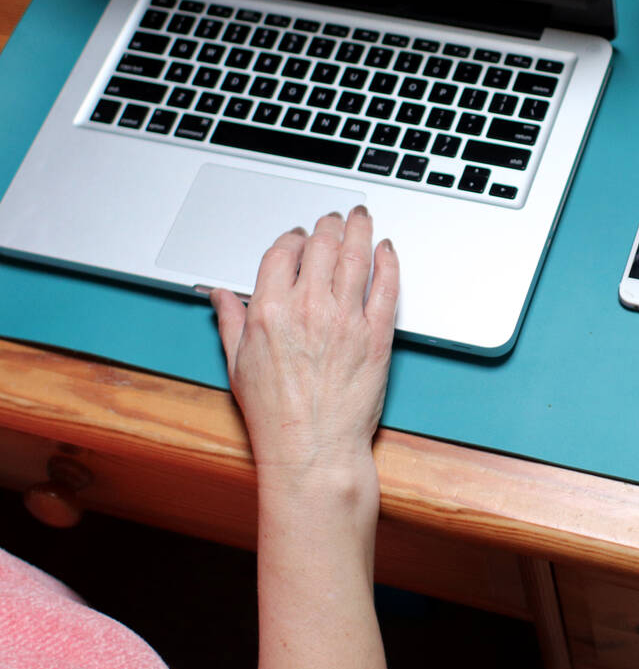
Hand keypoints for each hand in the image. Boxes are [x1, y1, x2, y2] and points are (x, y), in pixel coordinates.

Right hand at [210, 208, 398, 490]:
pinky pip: (387, 286)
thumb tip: (219, 295)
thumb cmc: (275, 416)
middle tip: (334, 219)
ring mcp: (346, 319)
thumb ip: (230, 322)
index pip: (283, 252)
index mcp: (270, 311)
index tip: (299, 236)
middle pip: (322, 245)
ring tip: (361, 217)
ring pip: (356, 256)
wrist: (313, 451)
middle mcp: (309, 308)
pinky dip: (389, 261)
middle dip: (328, 225)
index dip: (293, 238)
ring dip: (359, 229)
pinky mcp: (376, 334)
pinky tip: (387, 249)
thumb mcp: (238, 365)